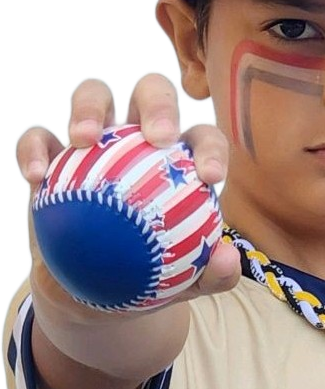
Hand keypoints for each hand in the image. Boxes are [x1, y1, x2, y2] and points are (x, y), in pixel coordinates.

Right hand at [15, 72, 240, 305]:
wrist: (90, 296)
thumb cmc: (147, 281)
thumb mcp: (183, 285)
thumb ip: (212, 274)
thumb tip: (227, 259)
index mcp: (178, 159)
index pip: (200, 137)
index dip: (210, 147)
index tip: (209, 178)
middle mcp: (138, 137)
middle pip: (150, 92)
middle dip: (158, 103)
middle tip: (158, 138)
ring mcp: (92, 141)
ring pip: (92, 94)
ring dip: (88, 105)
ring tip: (85, 140)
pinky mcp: (50, 156)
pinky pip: (37, 138)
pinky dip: (33, 149)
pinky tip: (35, 177)